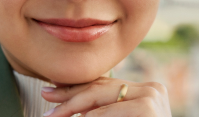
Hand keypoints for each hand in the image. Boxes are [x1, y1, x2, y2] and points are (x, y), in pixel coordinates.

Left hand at [41, 77, 171, 116]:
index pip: (104, 84)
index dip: (77, 86)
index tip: (52, 88)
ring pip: (100, 95)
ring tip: (53, 114)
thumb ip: (104, 109)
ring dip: (73, 105)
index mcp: (145, 90)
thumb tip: (73, 106)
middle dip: (70, 95)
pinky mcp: (148, 108)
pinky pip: (107, 113)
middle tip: (46, 99)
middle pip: (101, 87)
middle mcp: (151, 88)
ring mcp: (152, 96)